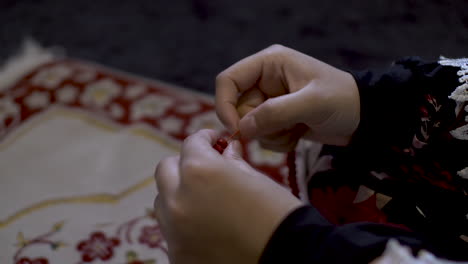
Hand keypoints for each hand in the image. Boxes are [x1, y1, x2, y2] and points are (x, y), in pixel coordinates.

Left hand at [154, 129, 301, 263]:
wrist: (287, 259)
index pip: (191, 144)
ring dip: (179, 194)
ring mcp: (174, 231)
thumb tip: (226, 149)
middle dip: (185, 165)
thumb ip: (233, 161)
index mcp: (200, 171)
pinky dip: (184, 223)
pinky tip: (207, 226)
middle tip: (206, 168)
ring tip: (205, 200)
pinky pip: (172, 230)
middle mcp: (178, 199)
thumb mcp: (257, 180)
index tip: (214, 141)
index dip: (205, 138)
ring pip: (164, 200)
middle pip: (166, 170)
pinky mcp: (177, 255)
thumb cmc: (278, 215)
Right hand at [216, 44, 359, 150]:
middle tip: (283, 130)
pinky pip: (262, 135)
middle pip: (237, 108)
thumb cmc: (342, 100)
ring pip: (249, 125)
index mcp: (269, 63)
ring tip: (296, 130)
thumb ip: (275, 113)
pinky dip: (278, 141)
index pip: (228, 80)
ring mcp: (270, 100)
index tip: (237, 130)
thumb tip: (243, 128)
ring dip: (271, 135)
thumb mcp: (311, 103)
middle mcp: (265, 80)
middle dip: (258, 125)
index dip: (224, 105)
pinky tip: (298, 135)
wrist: (364, 118)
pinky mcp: (277, 118)